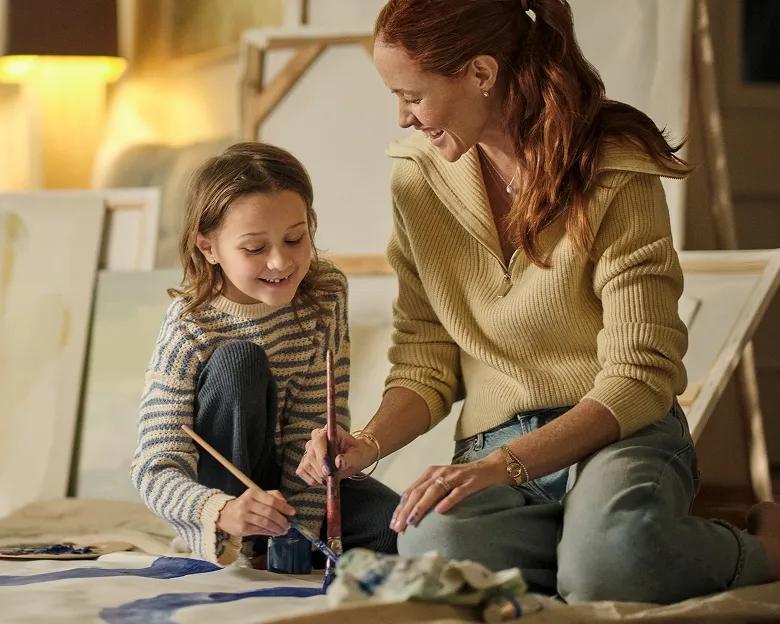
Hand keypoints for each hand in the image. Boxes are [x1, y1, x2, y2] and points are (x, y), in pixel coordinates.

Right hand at [216, 488, 294, 536]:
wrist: (224, 514)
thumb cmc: (244, 504)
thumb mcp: (256, 495)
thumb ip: (271, 495)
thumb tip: (285, 502)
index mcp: (252, 493)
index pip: (271, 500)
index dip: (284, 507)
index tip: (292, 512)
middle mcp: (247, 504)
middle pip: (269, 513)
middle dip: (282, 520)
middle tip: (288, 525)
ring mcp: (244, 516)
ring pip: (265, 523)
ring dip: (277, 528)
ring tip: (284, 530)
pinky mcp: (242, 528)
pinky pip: (260, 530)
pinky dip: (270, 532)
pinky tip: (275, 533)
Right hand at [296, 425, 376, 483]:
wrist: (355, 458)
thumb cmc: (357, 454)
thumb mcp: (357, 457)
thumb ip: (348, 459)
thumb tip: (338, 462)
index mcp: (329, 431)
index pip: (318, 440)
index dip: (321, 456)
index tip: (328, 470)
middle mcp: (317, 437)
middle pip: (311, 455)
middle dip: (321, 470)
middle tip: (331, 478)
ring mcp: (310, 449)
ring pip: (306, 464)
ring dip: (318, 475)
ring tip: (330, 478)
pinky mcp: (306, 460)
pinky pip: (302, 471)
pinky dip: (311, 479)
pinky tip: (322, 479)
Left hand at [390, 454, 509, 533]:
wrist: (492, 467)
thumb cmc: (464, 479)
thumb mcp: (443, 483)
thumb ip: (428, 494)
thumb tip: (410, 515)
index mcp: (430, 474)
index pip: (410, 492)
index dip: (400, 508)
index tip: (393, 525)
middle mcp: (440, 473)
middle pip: (418, 492)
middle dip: (406, 511)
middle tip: (398, 528)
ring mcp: (455, 477)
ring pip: (434, 492)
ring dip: (421, 507)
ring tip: (412, 521)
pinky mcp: (470, 482)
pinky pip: (457, 493)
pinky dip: (447, 501)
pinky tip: (440, 511)